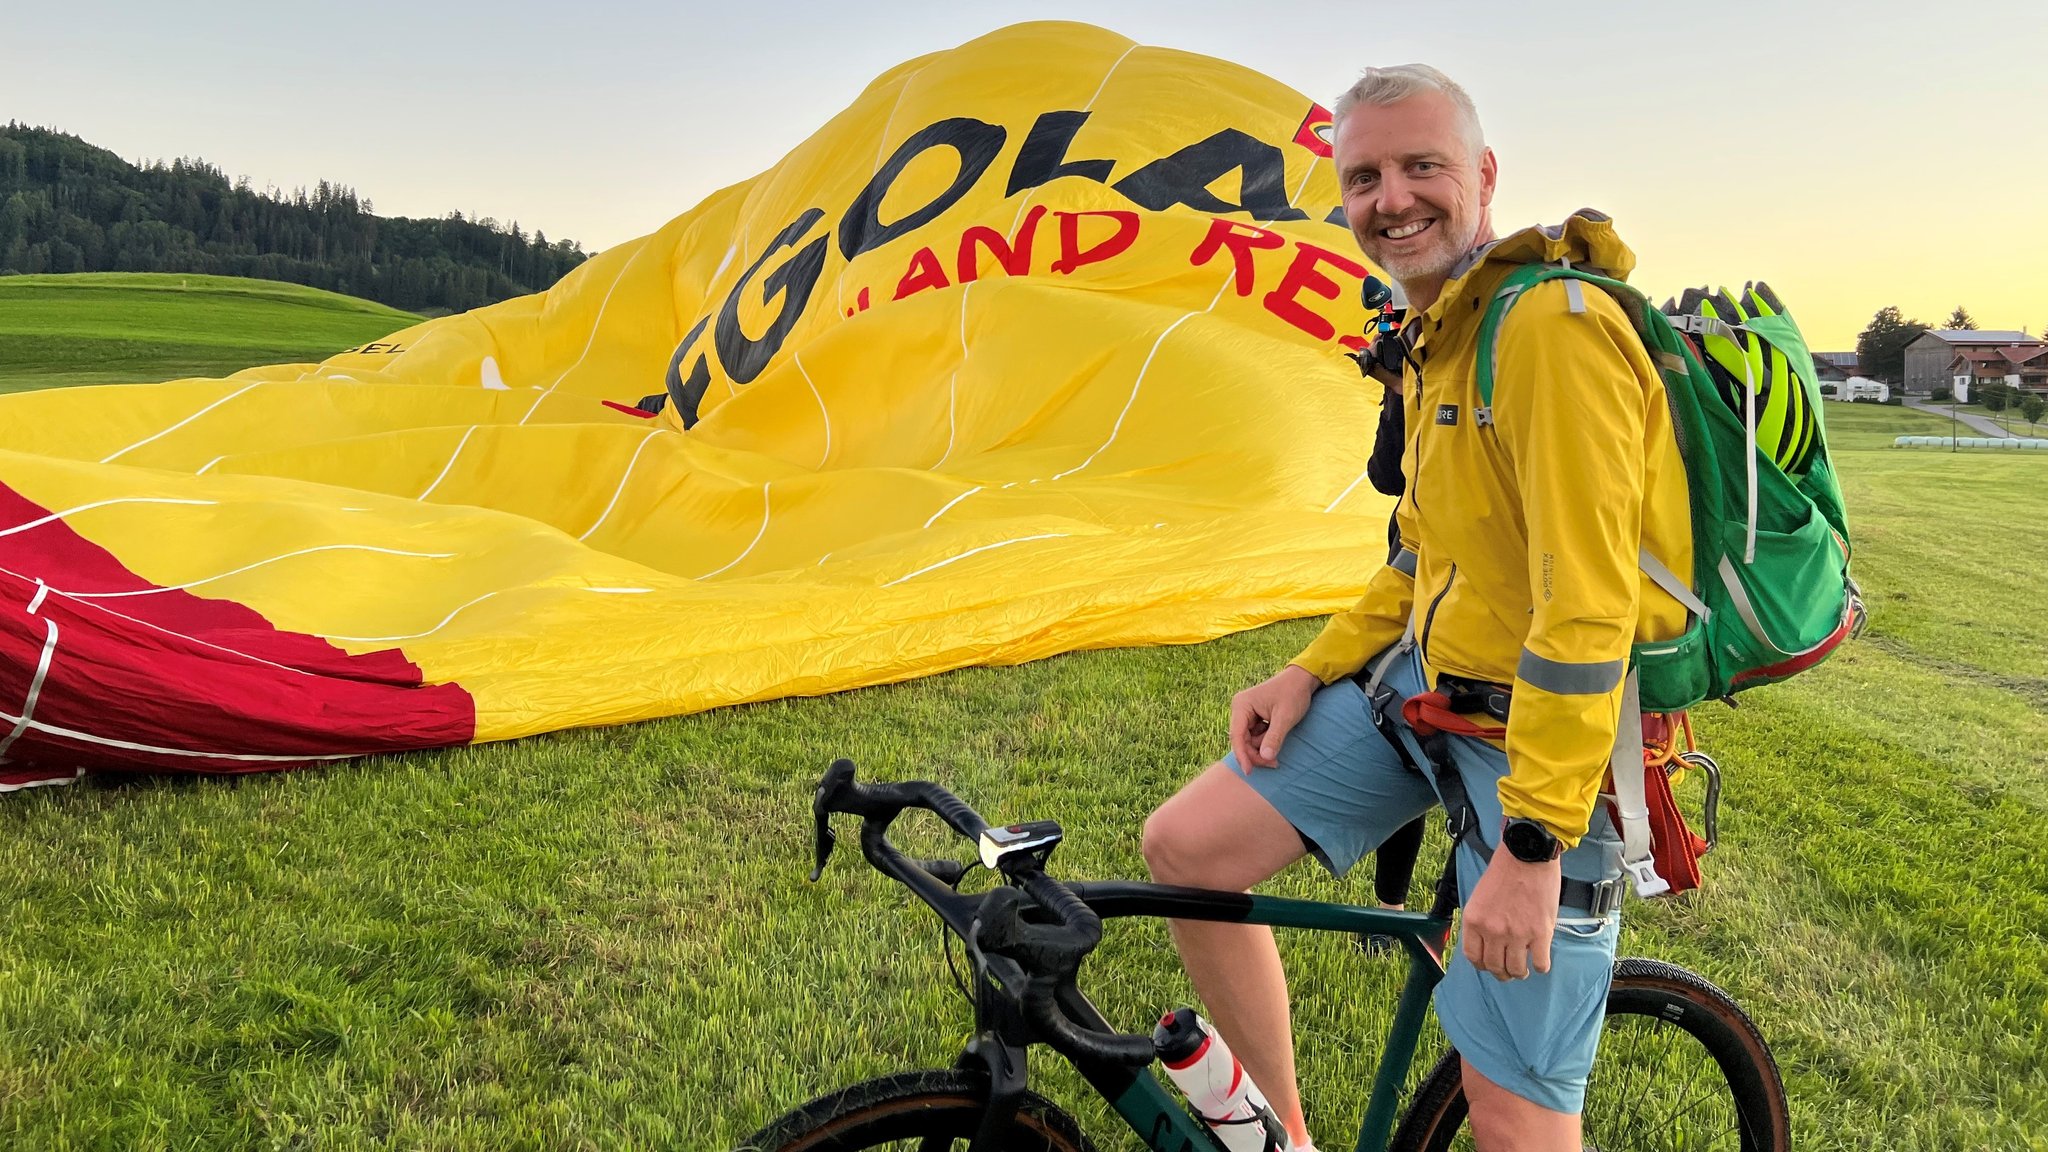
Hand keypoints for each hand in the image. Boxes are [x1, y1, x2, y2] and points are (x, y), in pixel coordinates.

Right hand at [1229, 664, 1319, 770]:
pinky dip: (1265, 741)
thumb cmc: (1293, 693)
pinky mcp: (1253, 717)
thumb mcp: (1285, 717)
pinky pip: (1255, 736)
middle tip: (1274, 764)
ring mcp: (1246, 713)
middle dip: (1257, 753)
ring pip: (1249, 740)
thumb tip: (1265, 758)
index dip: (1242, 755)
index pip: (1236, 736)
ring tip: (1280, 741)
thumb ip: (1274, 737)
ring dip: (1263, 747)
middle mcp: (1240, 709)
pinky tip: (1277, 735)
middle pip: (1242, 740)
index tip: (1249, 772)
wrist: (1302, 680)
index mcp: (1242, 705)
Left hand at [1460, 851, 1561, 980]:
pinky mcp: (1540, 933)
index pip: (1473, 957)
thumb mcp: (1480, 897)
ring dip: (1520, 972)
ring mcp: (1516, 934)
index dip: (1482, 965)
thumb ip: (1482, 921)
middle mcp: (1492, 930)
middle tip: (1509, 971)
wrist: (1527, 855)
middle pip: (1494, 967)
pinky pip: (1540, 963)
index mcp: (1474, 920)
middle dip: (1502, 973)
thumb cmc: (1505, 871)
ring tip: (1524, 969)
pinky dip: (1540, 966)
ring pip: (1516, 969)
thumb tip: (1487, 943)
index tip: (1489, 965)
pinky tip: (1540, 961)